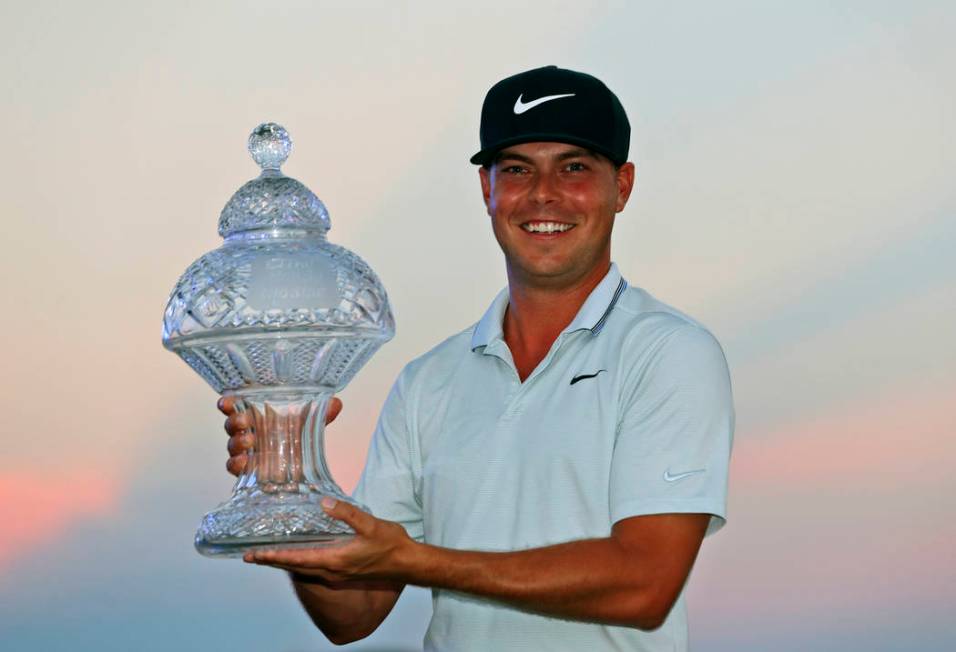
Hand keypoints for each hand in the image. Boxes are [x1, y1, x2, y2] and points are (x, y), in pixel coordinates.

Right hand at [218, 395, 342, 476]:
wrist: (301, 467)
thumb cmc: (297, 436)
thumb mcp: (309, 423)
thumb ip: (322, 413)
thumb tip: (336, 403)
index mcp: (257, 416)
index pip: (237, 406)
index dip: (229, 403)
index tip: (227, 401)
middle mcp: (247, 432)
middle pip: (231, 425)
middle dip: (235, 421)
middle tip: (245, 421)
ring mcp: (245, 452)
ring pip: (232, 445)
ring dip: (237, 442)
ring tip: (250, 442)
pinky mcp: (248, 470)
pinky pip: (234, 467)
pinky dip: (236, 464)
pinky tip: (245, 462)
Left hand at [243, 498, 415, 583]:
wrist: (407, 562)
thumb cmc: (390, 545)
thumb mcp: (370, 524)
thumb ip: (347, 513)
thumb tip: (324, 502)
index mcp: (334, 560)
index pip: (296, 559)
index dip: (273, 557)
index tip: (254, 554)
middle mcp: (331, 570)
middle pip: (294, 567)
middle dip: (272, 561)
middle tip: (251, 556)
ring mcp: (337, 573)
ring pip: (303, 569)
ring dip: (285, 563)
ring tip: (269, 556)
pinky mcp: (343, 571)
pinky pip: (314, 568)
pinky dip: (300, 562)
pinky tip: (299, 554)